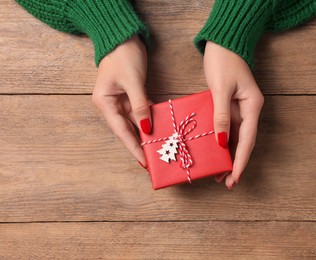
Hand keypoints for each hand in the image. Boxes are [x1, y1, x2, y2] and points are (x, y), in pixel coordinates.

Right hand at [92, 35, 150, 166]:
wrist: (123, 36)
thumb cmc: (124, 56)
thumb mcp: (133, 82)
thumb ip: (140, 106)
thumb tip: (147, 128)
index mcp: (104, 103)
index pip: (121, 131)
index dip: (133, 148)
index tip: (144, 162)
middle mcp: (110, 105)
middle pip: (127, 130)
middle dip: (140, 145)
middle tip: (154, 160)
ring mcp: (120, 101)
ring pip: (135, 123)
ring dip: (146, 134)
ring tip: (158, 149)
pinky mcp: (130, 96)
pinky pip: (140, 112)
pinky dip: (149, 120)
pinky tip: (159, 130)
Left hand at [203, 41, 263, 188]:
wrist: (222, 43)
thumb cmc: (223, 61)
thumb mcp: (221, 89)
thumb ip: (222, 116)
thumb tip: (221, 142)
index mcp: (252, 106)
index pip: (247, 140)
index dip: (240, 161)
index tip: (234, 178)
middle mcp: (249, 110)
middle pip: (243, 142)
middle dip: (235, 163)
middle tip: (225, 182)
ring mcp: (240, 109)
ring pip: (235, 138)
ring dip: (228, 155)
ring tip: (219, 173)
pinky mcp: (230, 105)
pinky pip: (227, 128)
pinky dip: (221, 141)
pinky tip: (214, 151)